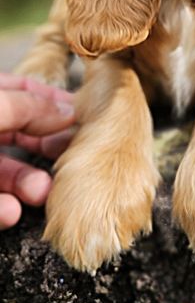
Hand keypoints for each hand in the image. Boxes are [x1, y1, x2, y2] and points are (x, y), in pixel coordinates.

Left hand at [0, 73, 74, 229]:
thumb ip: (26, 108)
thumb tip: (65, 112)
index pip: (19, 89)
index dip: (49, 98)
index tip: (79, 113)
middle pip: (17, 132)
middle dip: (43, 148)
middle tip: (70, 160)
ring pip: (2, 170)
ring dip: (25, 184)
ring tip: (42, 193)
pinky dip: (1, 209)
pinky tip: (11, 213)